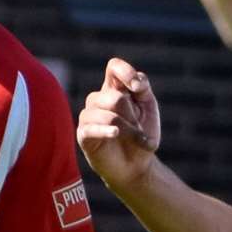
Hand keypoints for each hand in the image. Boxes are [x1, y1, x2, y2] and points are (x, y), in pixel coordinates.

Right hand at [77, 58, 160, 189]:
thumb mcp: (148, 107)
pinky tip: (116, 134)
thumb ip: (142, 88)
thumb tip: (135, 81)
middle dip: (132, 114)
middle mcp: (99, 99)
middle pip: (113, 96)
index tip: (138, 88)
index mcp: (115, 88)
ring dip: (127, 128)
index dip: (125, 72)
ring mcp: (89, 116)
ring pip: (105, 113)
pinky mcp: (83, 135)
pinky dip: (106, 130)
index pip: (114, 67)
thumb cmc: (142, 133)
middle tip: (140, 129)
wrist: (138, 165)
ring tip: (138, 139)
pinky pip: (91, 127)